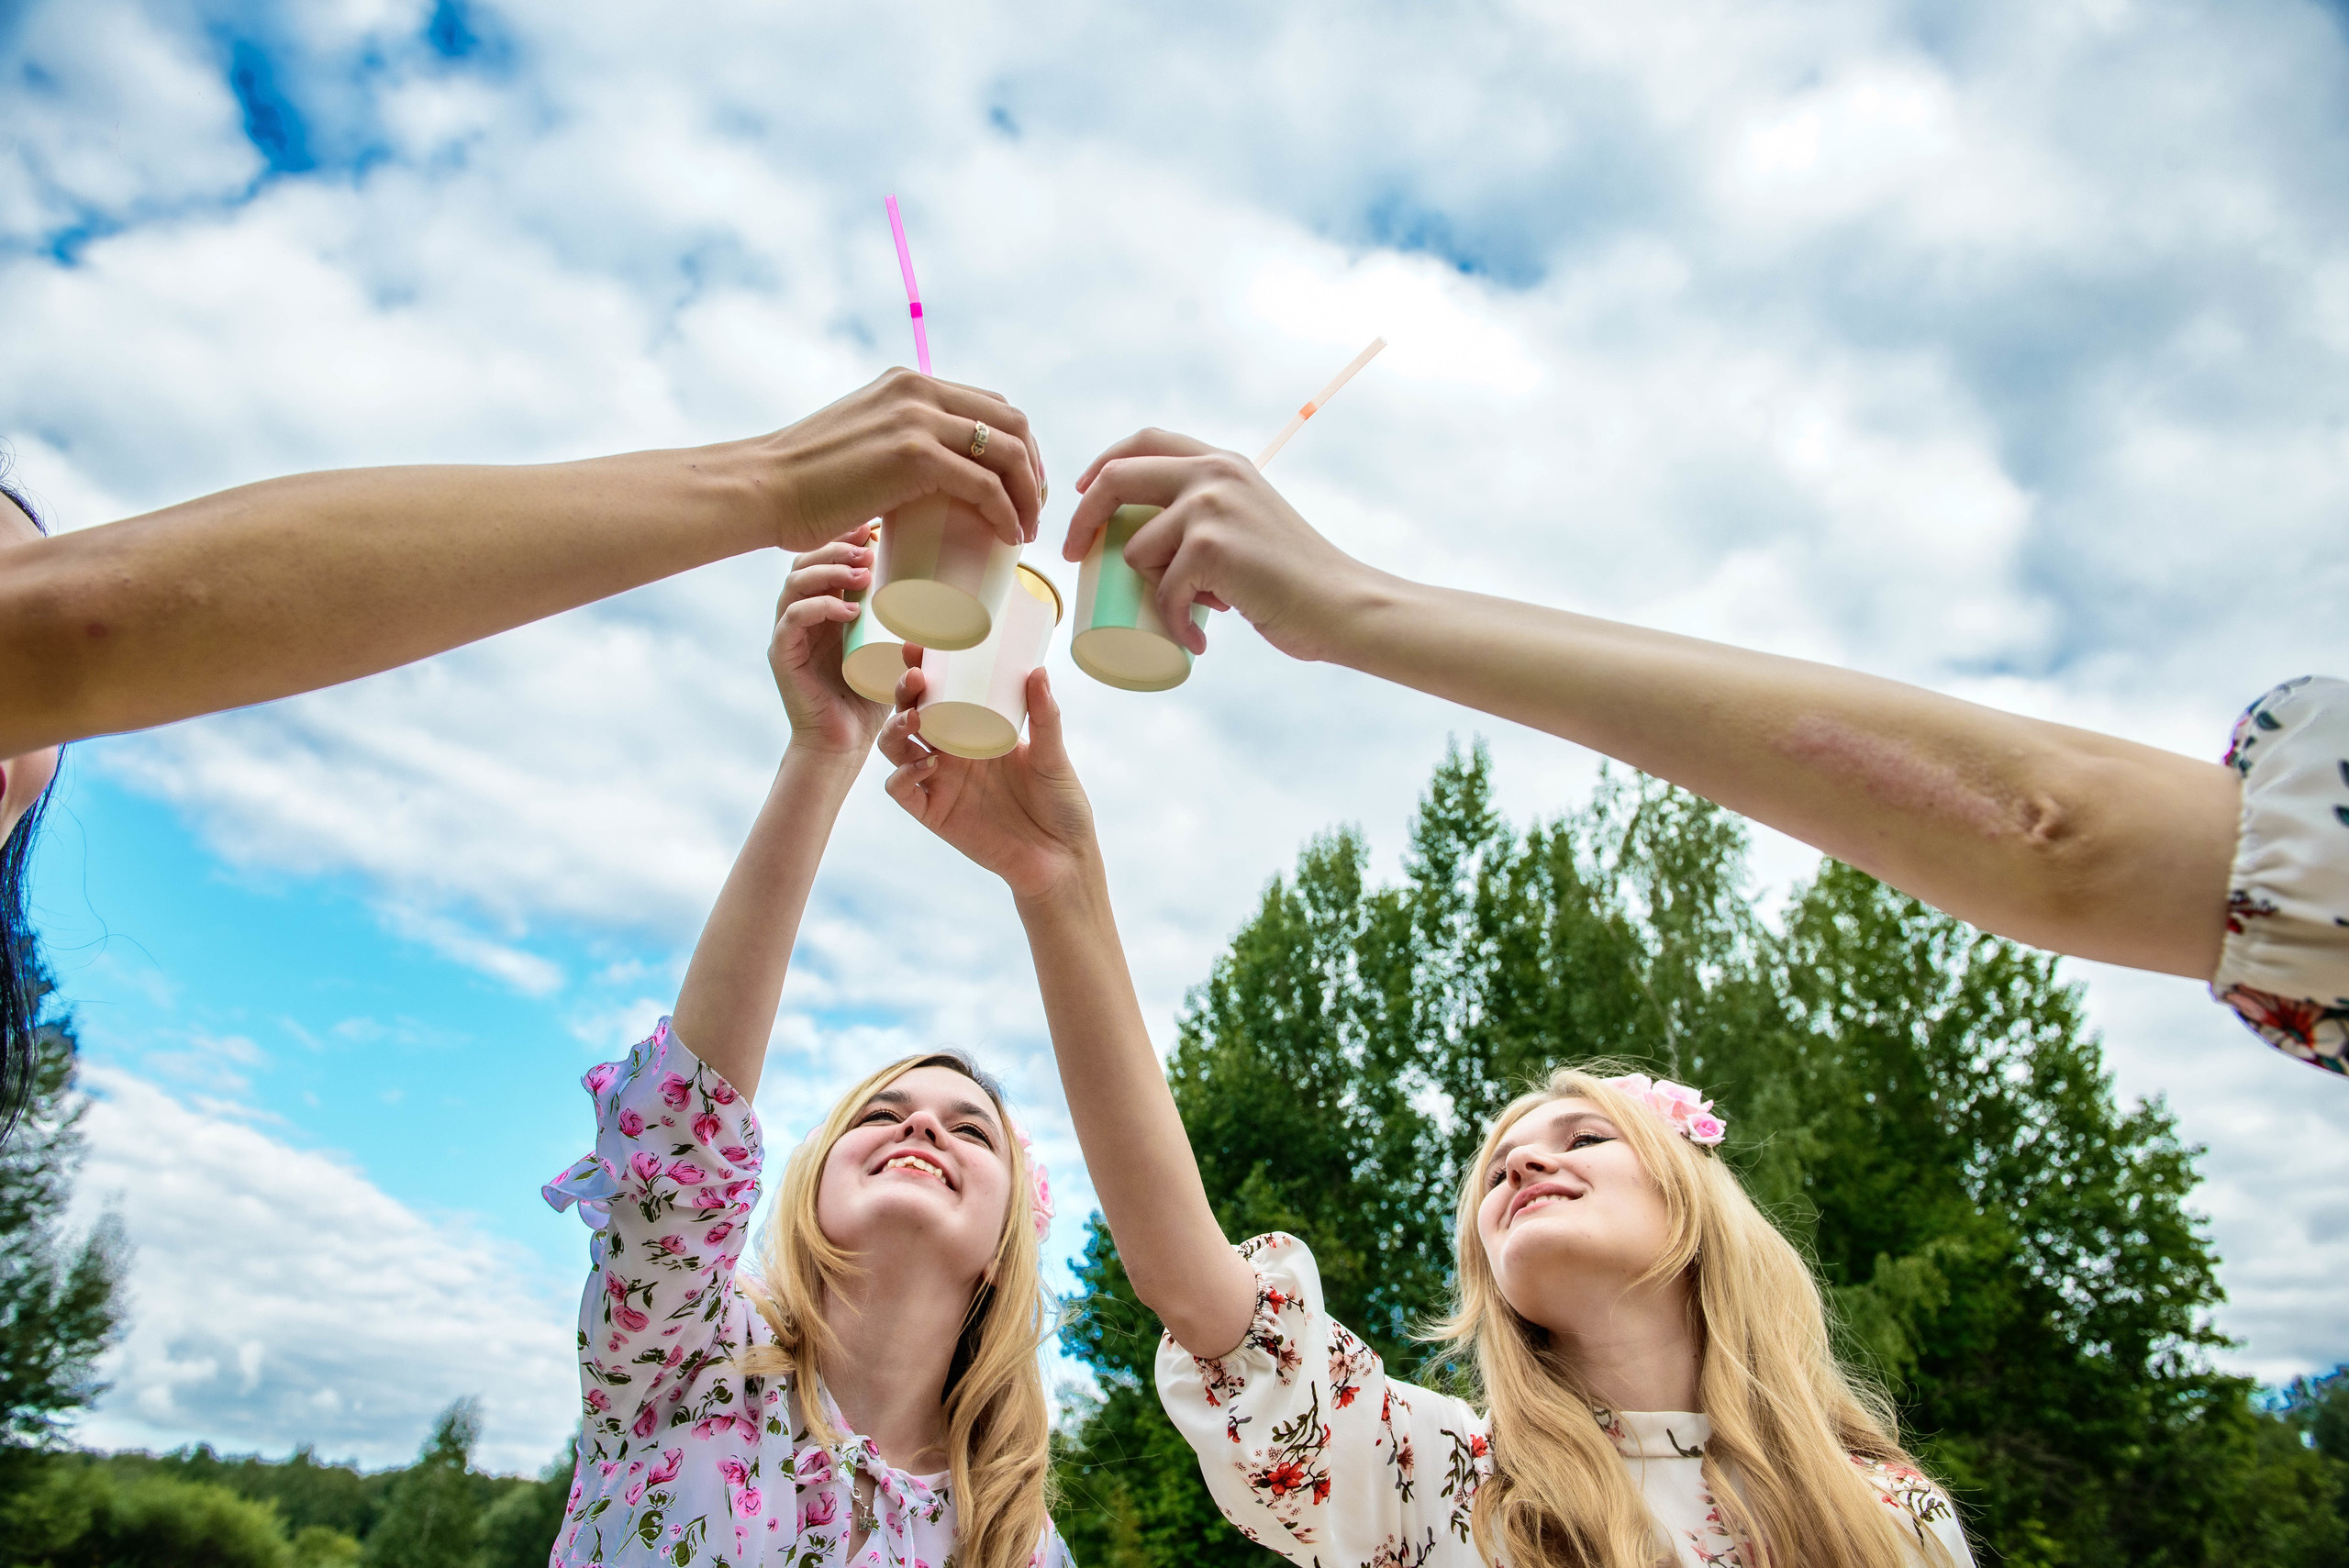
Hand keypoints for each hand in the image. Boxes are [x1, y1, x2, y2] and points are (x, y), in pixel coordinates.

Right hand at [759, 368, 1046, 550]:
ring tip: (1025, 531)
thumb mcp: (861, 438)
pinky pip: (985, 485)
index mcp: (908, 382)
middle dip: (1034, 469)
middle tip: (1032, 510)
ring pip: (1009, 452)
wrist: (764, 488)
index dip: (1020, 446)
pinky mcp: (914, 456)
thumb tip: (927, 471)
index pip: (990, 404)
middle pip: (1013, 422)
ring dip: (1028, 495)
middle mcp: (918, 390)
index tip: (1022, 486)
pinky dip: (1007, 513)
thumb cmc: (806, 480)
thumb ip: (896, 439)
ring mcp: (917, 419)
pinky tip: (1009, 536)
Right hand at [769, 526, 894, 755]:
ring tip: (863, 574)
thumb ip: (898, 620)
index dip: (843, 539)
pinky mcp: (783, 656)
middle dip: (836, 548)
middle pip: (804, 562)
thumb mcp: (889, 649)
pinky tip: (849, 610)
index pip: (823, 560)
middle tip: (868, 549)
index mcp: (822, 609)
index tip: (873, 527)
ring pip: (794, 584)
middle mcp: (800, 616)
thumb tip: (935, 585)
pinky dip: (819, 607)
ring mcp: (788, 635)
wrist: (844, 744)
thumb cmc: (869, 697)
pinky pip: (792, 620)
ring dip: (828, 572)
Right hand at [876, 667, 1099, 901]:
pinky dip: (904, 774)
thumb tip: (1038, 671)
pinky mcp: (934, 814)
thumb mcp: (1054, 756)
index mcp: (976, 730)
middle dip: (903, 693)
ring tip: (916, 718)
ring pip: (895, 748)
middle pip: (910, 714)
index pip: (940, 693)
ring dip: (896, 729)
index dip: (921, 669)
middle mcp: (952, 753)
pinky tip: (928, 764)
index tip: (917, 645)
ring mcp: (940, 783)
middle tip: (914, 677)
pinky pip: (902, 791)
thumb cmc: (1061, 804)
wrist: (1061, 859)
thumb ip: (1045, 716)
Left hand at [1062, 429, 1377, 662]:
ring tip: (1195, 611)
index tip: (1082, 493)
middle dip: (1082, 517)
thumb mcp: (1249, 519)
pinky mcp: (1210, 548)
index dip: (1102, 464)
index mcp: (1221, 462)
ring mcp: (1210, 507)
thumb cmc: (1293, 577)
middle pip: (1116, 480)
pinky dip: (1175, 624)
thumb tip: (1147, 541)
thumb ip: (1211, 512)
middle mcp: (1213, 473)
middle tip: (1074, 556)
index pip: (1144, 441)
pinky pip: (1164, 591)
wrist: (1339, 604)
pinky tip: (1197, 638)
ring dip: (1153, 589)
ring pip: (1137, 549)